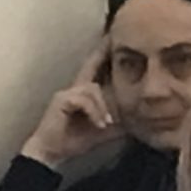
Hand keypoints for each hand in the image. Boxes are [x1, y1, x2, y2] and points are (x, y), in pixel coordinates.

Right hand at [21, 43, 119, 166]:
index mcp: (84, 93)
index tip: (111, 37)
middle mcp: (74, 88)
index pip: (94, 68)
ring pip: (93, 88)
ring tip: (106, 124)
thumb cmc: (75, 140)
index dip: (102, 53)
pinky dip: (94, 113)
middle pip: (91, 66)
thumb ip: (117, 120)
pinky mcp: (61, 100)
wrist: (52, 153)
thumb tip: (139, 118)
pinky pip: (84, 99)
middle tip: (112, 39)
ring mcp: (67, 93)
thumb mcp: (103, 129)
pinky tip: (98, 125)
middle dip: (101, 53)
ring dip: (103, 108)